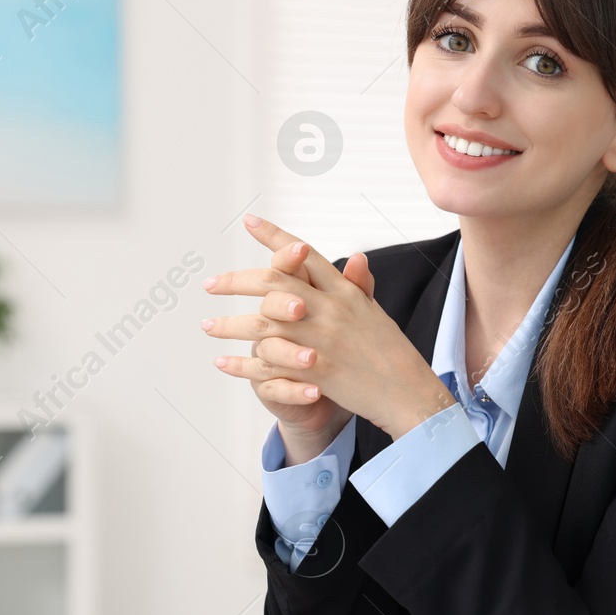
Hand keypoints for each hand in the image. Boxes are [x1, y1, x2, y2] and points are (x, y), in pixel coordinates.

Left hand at [203, 215, 456, 439]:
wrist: (408, 392)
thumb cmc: (391, 353)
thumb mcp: (375, 312)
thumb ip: (357, 287)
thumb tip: (356, 257)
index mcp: (344, 292)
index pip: (305, 255)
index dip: (275, 237)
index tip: (249, 222)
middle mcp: (330, 310)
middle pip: (273, 283)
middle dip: (236, 281)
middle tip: (210, 284)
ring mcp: (320, 340)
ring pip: (262, 324)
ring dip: (229, 324)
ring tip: (207, 325)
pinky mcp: (314, 371)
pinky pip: (267, 365)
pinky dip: (241, 364)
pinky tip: (222, 362)